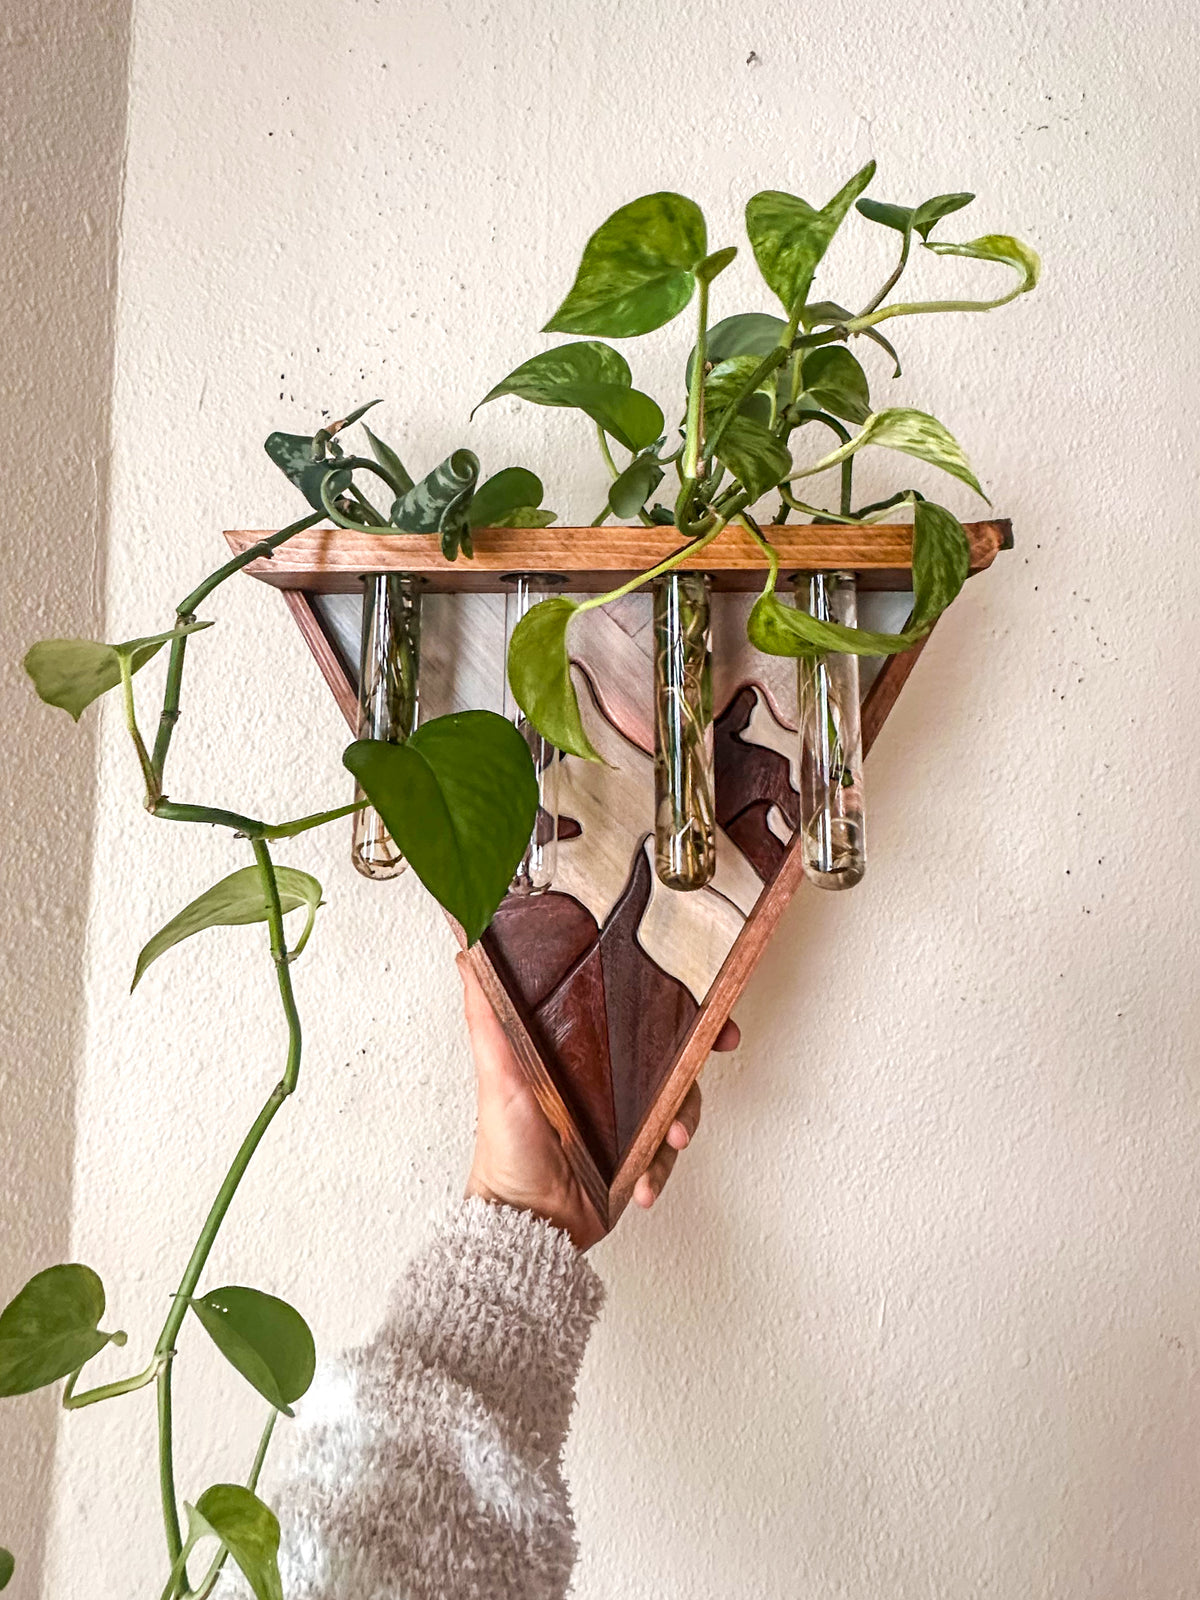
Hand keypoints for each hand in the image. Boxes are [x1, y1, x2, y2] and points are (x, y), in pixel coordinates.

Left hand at [460, 956, 739, 1249]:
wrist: (522, 1221)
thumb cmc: (503, 1148)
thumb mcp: (496, 1073)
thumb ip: (486, 1016)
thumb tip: (467, 952)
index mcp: (582, 1054)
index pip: (635, 1020)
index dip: (672, 1006)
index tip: (698, 997)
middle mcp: (609, 1084)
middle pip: (671, 1057)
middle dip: (699, 1054)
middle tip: (719, 1047)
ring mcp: (627, 1122)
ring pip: (678, 1105)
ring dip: (681, 1119)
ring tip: (669, 1138)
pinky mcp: (637, 1160)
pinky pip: (665, 1156)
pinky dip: (660, 1169)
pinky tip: (643, 1184)